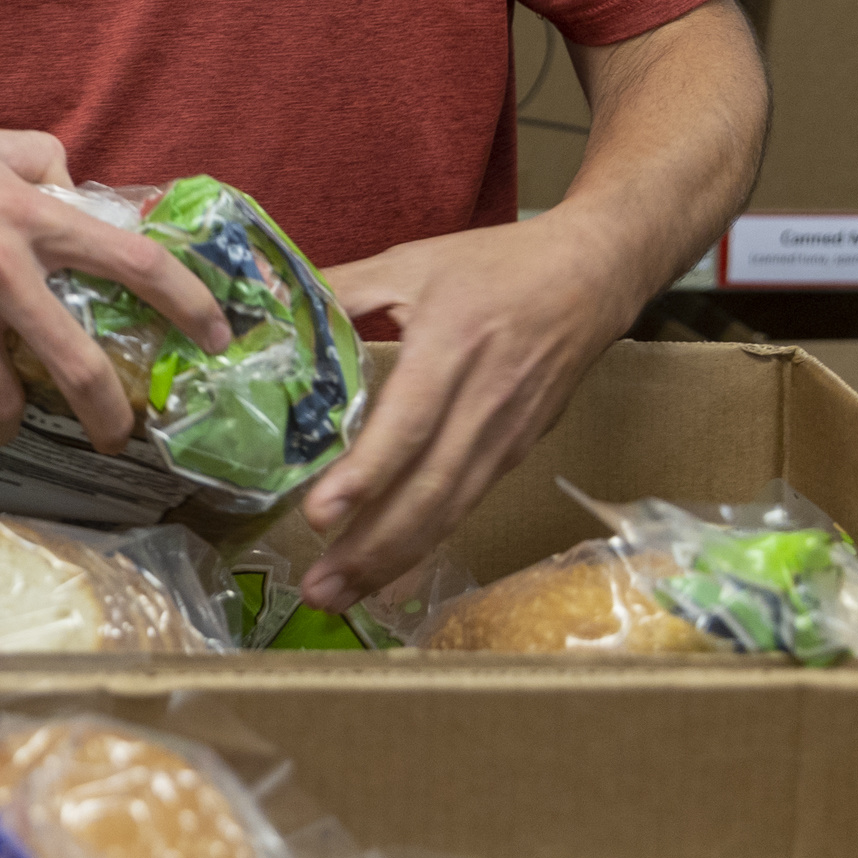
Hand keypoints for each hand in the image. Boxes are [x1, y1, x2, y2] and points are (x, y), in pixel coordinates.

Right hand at [0, 118, 228, 453]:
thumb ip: (39, 159)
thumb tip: (79, 188)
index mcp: (29, 215)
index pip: (135, 262)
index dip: (189, 305)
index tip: (217, 336)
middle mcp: (1, 270)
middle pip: (80, 364)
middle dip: (110, 414)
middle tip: (120, 434)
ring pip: (4, 397)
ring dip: (6, 415)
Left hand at [297, 215, 629, 610]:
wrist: (590, 277)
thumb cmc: (495, 265)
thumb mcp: (412, 261)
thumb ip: (340, 287)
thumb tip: (268, 301)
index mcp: (452, 346)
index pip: (407, 424)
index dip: (365, 476)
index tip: (318, 515)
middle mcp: (482, 402)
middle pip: (428, 489)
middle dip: (371, 548)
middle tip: (317, 590)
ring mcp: (504, 435)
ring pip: (448, 510)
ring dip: (393, 559)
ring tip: (338, 597)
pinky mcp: (514, 451)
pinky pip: (466, 504)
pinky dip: (426, 542)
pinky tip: (388, 567)